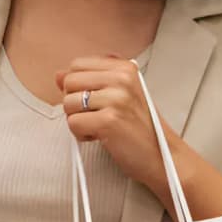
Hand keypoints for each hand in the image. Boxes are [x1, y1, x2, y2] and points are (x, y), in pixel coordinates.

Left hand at [56, 57, 174, 205]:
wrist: (162, 156)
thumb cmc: (139, 127)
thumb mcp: (119, 95)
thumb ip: (89, 81)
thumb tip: (58, 75)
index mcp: (125, 67)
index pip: (77, 65)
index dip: (77, 86)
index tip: (93, 101)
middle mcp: (122, 78)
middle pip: (69, 83)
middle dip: (74, 104)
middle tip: (95, 116)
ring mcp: (116, 98)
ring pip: (68, 104)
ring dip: (78, 120)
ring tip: (99, 127)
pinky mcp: (109, 120)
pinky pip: (73, 124)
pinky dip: (82, 135)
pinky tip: (100, 137)